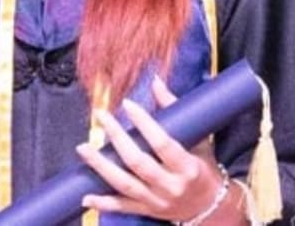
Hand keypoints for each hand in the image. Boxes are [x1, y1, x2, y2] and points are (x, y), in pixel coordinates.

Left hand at [77, 76, 223, 221]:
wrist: (210, 206)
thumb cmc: (204, 166)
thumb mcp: (199, 140)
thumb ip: (175, 110)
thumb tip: (156, 82)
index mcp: (188, 167)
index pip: (162, 143)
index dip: (144, 123)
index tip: (128, 104)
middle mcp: (172, 186)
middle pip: (138, 162)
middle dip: (117, 138)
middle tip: (102, 116)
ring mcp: (158, 201)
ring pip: (125, 184)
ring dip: (101, 167)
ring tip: (84, 149)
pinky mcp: (148, 211)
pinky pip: (122, 207)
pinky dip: (103, 203)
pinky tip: (86, 196)